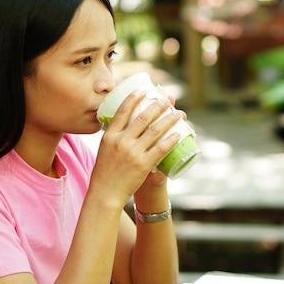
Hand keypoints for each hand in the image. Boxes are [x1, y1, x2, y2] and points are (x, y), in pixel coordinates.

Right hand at [91, 89, 180, 204]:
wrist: (105, 193)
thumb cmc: (105, 172)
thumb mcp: (104, 149)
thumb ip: (114, 137)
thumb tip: (124, 124)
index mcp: (110, 135)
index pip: (123, 110)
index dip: (135, 97)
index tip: (144, 89)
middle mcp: (121, 141)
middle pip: (143, 117)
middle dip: (158, 106)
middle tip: (168, 100)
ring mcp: (133, 153)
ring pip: (155, 131)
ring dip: (169, 120)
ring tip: (179, 114)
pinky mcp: (143, 165)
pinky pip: (161, 149)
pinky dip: (171, 140)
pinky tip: (179, 134)